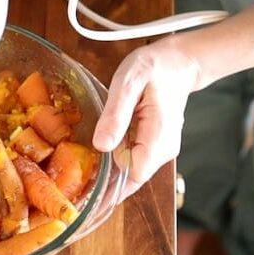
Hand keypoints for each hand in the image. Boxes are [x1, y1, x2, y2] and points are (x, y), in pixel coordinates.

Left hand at [92, 34, 201, 198]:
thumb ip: (115, 115)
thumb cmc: (154, 68)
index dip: (109, 182)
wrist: (178, 62)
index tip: (84, 185)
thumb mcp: (128, 83)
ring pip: (131, 170)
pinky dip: (116, 162)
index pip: (132, 174)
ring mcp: (161, 148)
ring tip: (81, 180)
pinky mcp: (154, 143)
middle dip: (105, 184)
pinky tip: (97, 162)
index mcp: (158, 137)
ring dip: (108, 175)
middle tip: (75, 192)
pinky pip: (133, 159)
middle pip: (130, 177)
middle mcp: (163, 149)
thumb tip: (102, 146)